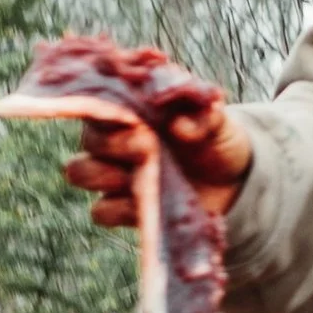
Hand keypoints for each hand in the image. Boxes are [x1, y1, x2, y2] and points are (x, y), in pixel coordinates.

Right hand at [63, 100, 252, 229]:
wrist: (233, 180)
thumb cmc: (216, 138)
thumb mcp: (217, 120)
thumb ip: (204, 114)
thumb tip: (179, 125)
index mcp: (130, 109)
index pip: (100, 101)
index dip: (106, 108)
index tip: (133, 117)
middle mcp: (115, 140)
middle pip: (88, 139)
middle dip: (112, 143)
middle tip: (145, 146)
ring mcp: (116, 175)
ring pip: (79, 171)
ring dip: (102, 174)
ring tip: (133, 177)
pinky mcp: (124, 208)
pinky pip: (101, 211)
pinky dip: (118, 209)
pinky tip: (145, 204)